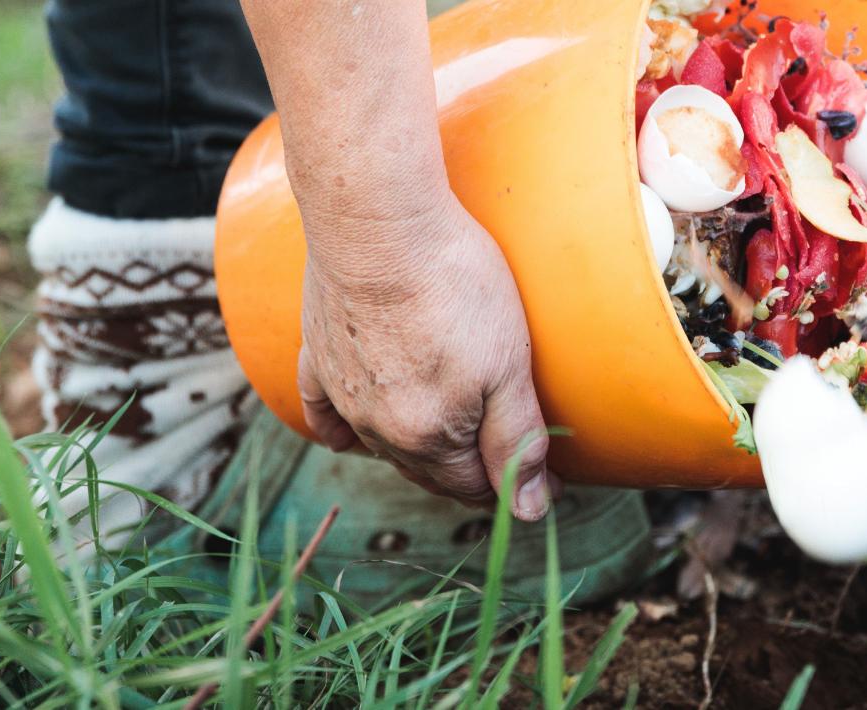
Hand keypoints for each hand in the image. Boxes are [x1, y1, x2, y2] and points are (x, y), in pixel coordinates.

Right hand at [294, 195, 558, 520]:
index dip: (516, 486)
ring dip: (417, 452)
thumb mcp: (508, 366)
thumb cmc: (455, 286)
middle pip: (431, 470)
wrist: (378, 222)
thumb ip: (517, 441)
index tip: (548, 478)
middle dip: (471, 473)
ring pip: (384, 444)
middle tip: (507, 461)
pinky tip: (347, 437)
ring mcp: (342, 394)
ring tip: (448, 444)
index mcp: (428, 436)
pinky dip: (339, 429)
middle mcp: (378, 427)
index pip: (476, 485)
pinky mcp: (317, 356)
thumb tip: (529, 510)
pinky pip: (323, 412)